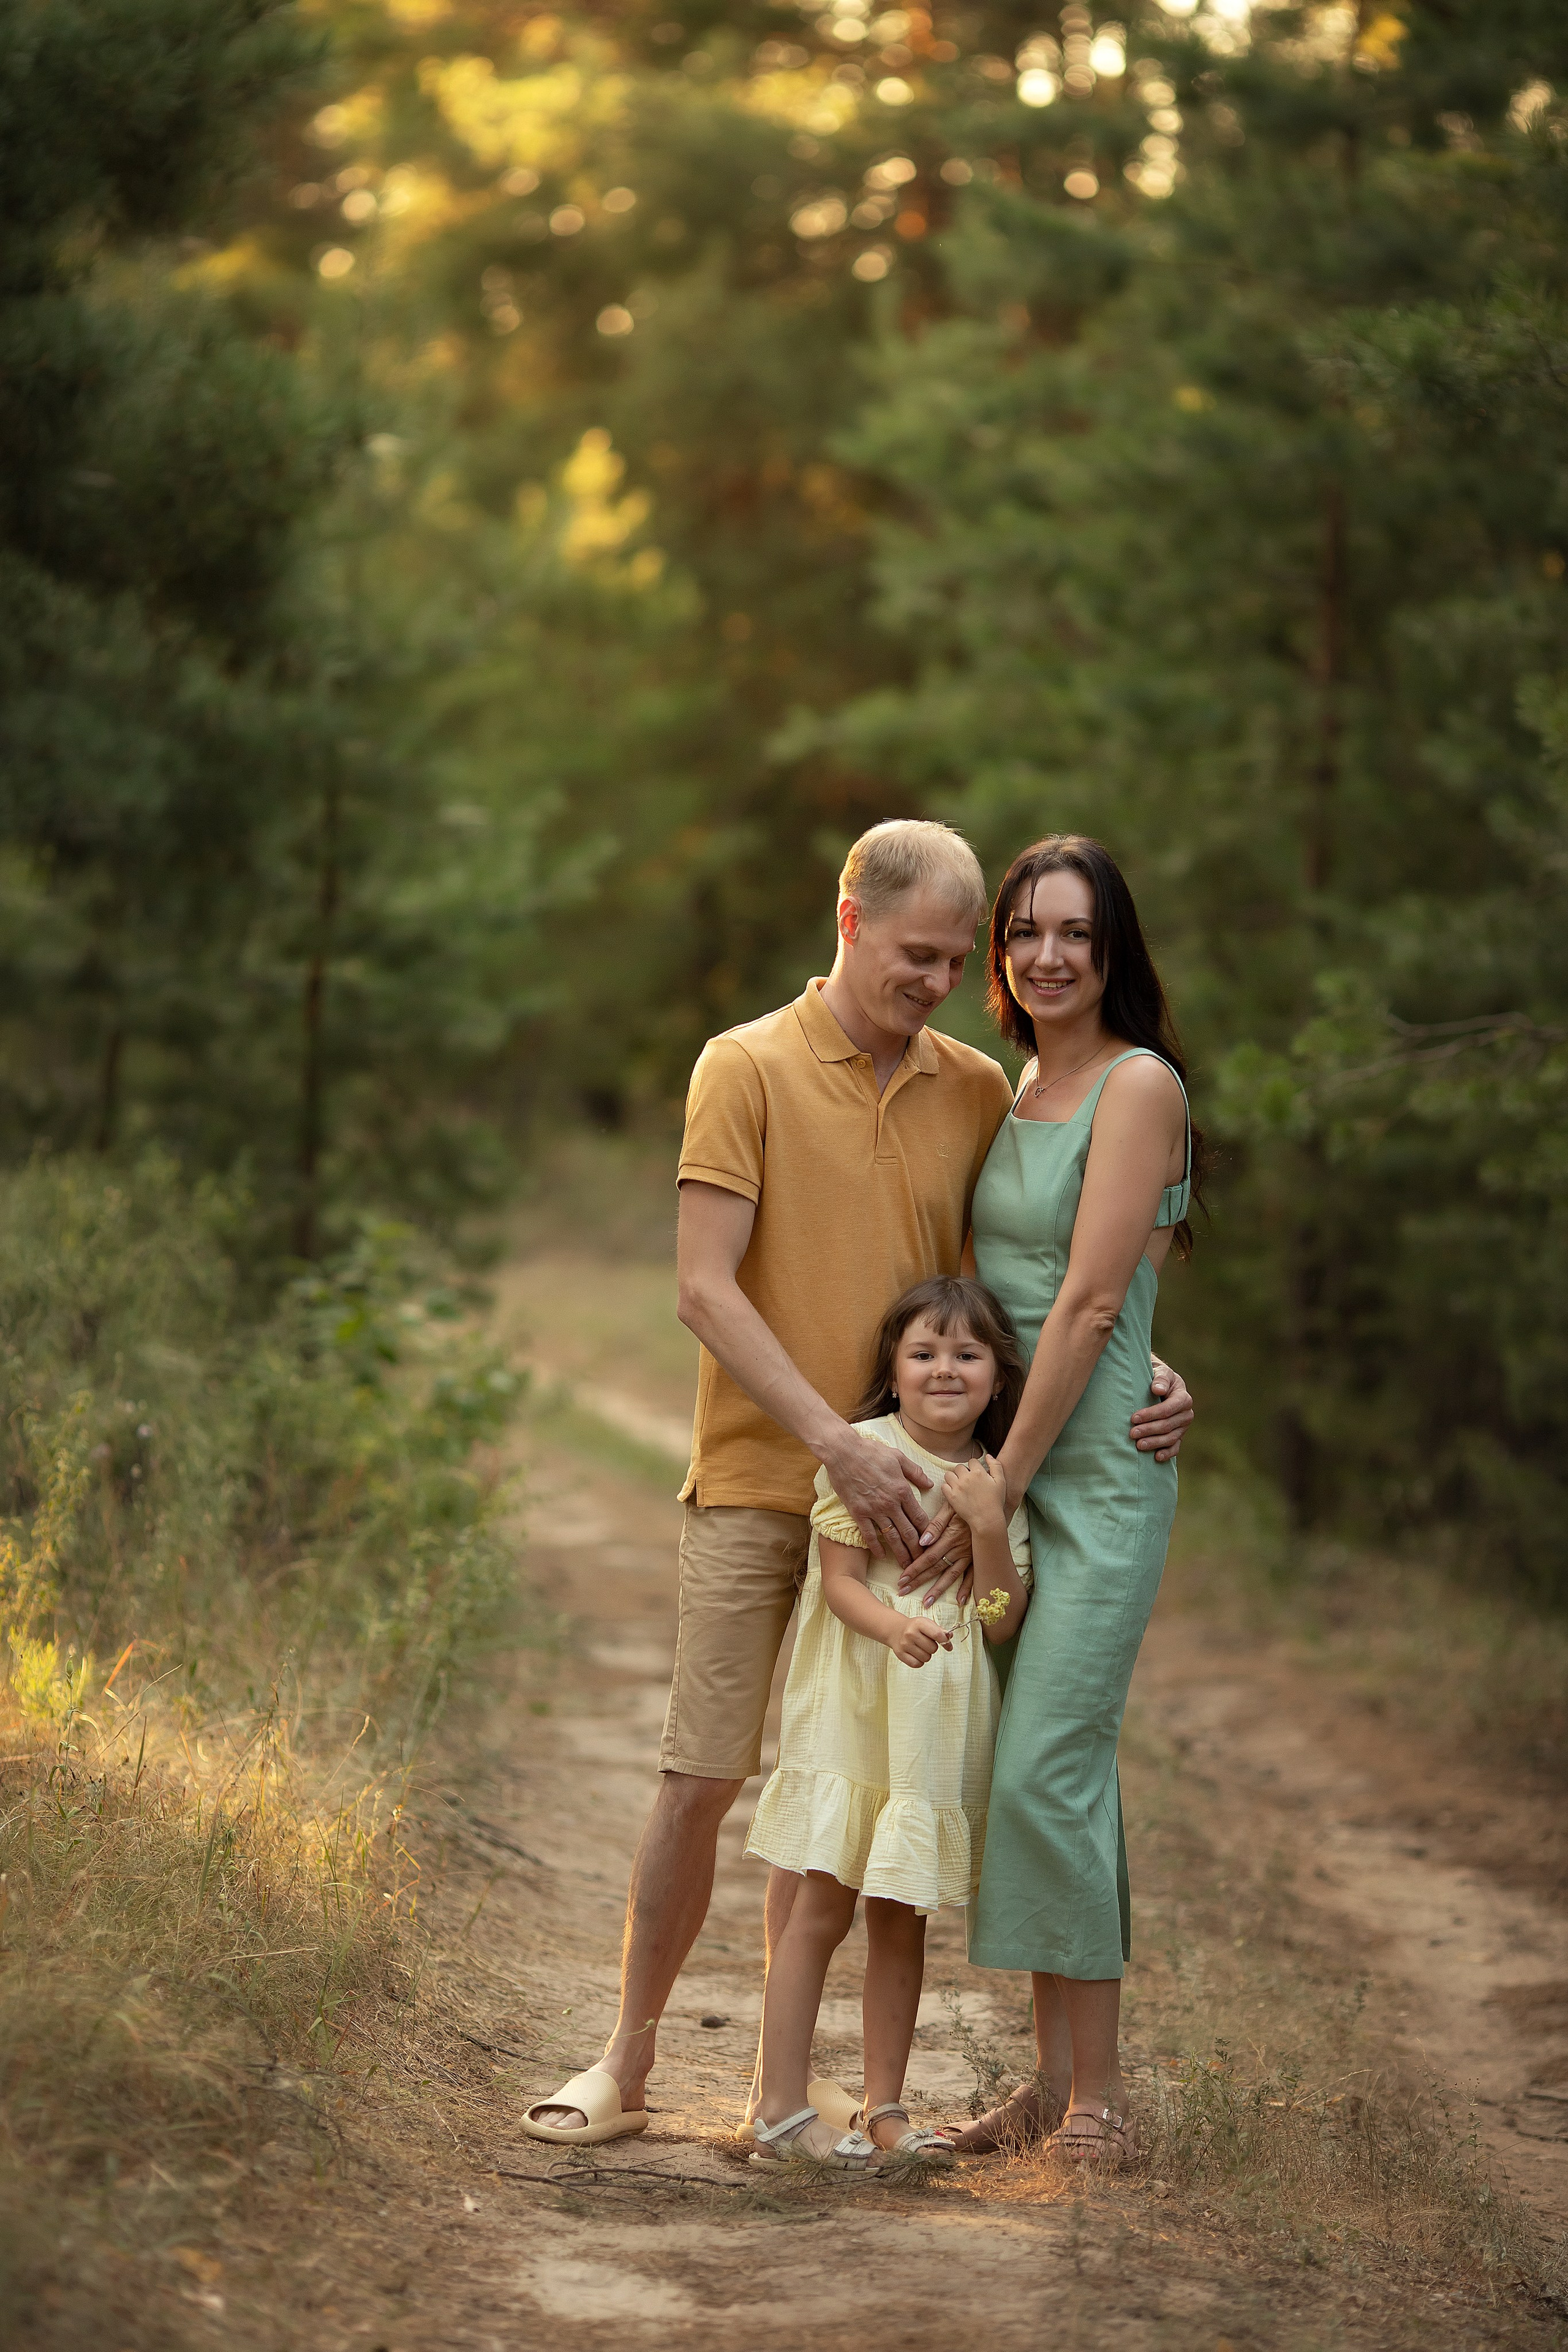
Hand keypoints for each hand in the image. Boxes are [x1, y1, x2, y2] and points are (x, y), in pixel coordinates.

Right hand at [823, 1429, 932, 1564]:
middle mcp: (890, 1503)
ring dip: (900, 1553)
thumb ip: (915, 1472)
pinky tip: (881, 1556)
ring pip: (891, 1537)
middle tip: (923, 1563)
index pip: (920, 1517)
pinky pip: (869, 1534)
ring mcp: (873, 1510)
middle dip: (917, 1550)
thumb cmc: (871, 1451)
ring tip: (906, 1567)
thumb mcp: (898, 1457)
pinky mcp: (858, 1512)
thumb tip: (930, 1483)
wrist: (843, 1452)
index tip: (932, 1543)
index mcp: (902, 1490)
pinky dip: (875, 1547)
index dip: (927, 1532)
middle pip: (908, 1532)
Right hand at [888, 1615, 950, 1668]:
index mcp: (919, 1623)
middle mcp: (911, 1633)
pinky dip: (919, 1661)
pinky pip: (917, 1664)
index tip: (946, 1642)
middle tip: (927, 1643)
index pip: (938, 1635)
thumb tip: (950, 1640)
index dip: (945, 1641)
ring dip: (927, 1655)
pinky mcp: (900, 1654)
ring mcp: (905, 1644)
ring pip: (926, 1658)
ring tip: (921, 1648)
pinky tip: (916, 1654)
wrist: (895, 1629)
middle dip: (933, 1647)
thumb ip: (940, 1631)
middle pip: (933, 1649)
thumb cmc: (915, 1627)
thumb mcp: (927, 1624)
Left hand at [897, 1506, 971, 1600]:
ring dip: (938, 1590)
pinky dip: (966, 1589)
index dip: (914, 1568)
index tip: (902, 1579)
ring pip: (951, 1576)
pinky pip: (972, 1576)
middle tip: (904, 1591)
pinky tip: (959, 1601)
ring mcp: (970, 1555)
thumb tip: (922, 1541)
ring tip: (926, 1602)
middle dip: (919, 1581)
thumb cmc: (968, 1503)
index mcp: (950, 1537)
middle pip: (936, 1568)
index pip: (928, 1556)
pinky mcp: (978, 1557)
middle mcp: (959, 1549)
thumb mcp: (950, 1507)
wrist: (992, 1505)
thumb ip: (936, 1525)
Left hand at [942, 1453, 1009, 1535]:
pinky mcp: (951, 1497)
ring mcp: (957, 1487)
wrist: (987, 1519)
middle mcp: (966, 1477)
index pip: (972, 1461)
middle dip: (963, 1472)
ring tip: (959, 1485)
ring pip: (949, 1475)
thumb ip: (996, 1466)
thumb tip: (988, 1455)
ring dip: (953, 1478)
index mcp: (979, 1472)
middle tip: (967, 1481)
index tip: (976, 1475)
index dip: (974, 1467)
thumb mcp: (1001, 1481)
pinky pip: (944, 1486)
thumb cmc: (996, 1501)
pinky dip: (947, 1488)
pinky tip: (954, 1492)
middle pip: (959, 1467)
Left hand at [1131, 1355, 1192, 1461]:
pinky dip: (1167, 1453)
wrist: (1161, 1385)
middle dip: (1149, 1430)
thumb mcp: (1161, 1372)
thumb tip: (1157, 1389)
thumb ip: (1160, 1379)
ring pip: (1170, 1438)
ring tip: (1138, 1445)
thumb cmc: (1158, 1378)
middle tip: (1132, 1433)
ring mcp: (1183, 1427)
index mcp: (1183, 1398)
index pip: (1168, 1409)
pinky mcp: (1179, 1436)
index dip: (1151, 1414)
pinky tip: (1156, 1457)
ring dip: (1154, 1443)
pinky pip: (1175, 1447)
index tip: (1134, 1418)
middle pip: (1168, 1425)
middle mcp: (1186, 1414)